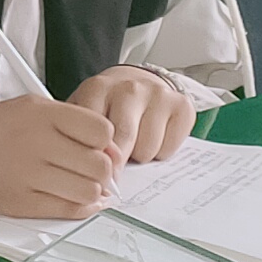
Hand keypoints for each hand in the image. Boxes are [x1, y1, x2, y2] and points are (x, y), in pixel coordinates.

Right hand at [0, 97, 128, 220]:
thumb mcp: (25, 109)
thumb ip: (67, 124)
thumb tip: (109, 152)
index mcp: (39, 112)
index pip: (101, 130)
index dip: (105, 143)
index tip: (98, 149)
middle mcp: (34, 140)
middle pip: (99, 164)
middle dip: (101, 172)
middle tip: (91, 172)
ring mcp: (25, 173)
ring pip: (88, 191)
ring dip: (90, 192)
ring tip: (78, 186)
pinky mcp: (17, 202)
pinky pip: (66, 210)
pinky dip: (77, 209)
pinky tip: (71, 200)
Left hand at [71, 65, 198, 167]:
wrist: (138, 82)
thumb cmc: (107, 105)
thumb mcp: (83, 114)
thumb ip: (80, 139)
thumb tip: (93, 180)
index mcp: (98, 88)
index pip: (94, 132)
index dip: (94, 157)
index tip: (94, 170)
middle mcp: (129, 88)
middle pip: (123, 140)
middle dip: (117, 163)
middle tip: (114, 169)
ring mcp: (158, 94)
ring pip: (147, 149)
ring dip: (139, 156)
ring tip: (133, 143)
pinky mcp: (182, 105)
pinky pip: (169, 149)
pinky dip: (161, 153)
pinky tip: (154, 138)